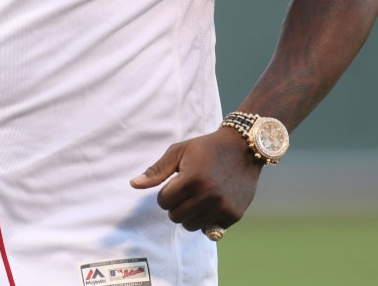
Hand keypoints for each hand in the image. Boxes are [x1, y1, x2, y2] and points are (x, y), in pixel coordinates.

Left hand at [130, 127, 262, 233]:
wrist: (243, 148)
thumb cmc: (205, 148)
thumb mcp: (179, 151)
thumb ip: (156, 171)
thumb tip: (134, 184)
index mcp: (192, 179)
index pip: (163, 202)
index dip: (166, 193)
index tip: (175, 183)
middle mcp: (208, 196)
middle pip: (175, 217)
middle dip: (175, 206)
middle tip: (185, 192)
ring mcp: (222, 207)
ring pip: (191, 226)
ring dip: (189, 215)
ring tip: (196, 199)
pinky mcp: (234, 215)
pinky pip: (210, 230)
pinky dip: (206, 221)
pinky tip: (211, 205)